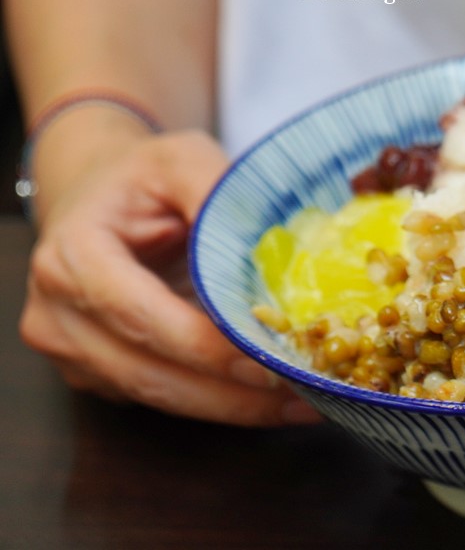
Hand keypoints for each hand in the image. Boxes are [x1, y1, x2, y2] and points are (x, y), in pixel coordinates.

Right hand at [20, 130, 320, 425]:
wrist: (97, 196)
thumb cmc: (142, 178)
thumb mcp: (180, 160)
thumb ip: (215, 190)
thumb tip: (273, 239)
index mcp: (72, 256)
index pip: (138, 314)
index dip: (204, 346)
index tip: (269, 361)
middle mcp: (59, 313)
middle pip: (148, 372)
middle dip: (230, 393)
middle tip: (303, 396)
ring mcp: (72, 351)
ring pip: (158, 395)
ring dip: (233, 407)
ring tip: (301, 404)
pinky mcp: (97, 373)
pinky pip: (160, 397)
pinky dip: (218, 401)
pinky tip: (271, 397)